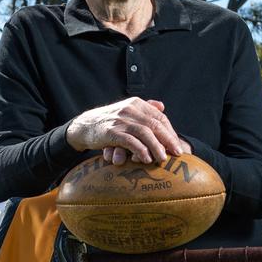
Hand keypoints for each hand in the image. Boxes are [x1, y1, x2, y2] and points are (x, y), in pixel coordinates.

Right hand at [66, 97, 184, 164]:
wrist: (84, 125)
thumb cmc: (109, 121)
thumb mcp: (126, 110)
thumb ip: (144, 108)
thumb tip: (162, 106)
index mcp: (136, 103)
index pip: (159, 117)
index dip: (170, 132)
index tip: (177, 145)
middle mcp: (129, 109)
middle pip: (155, 124)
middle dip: (168, 140)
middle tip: (176, 153)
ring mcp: (120, 120)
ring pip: (144, 133)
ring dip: (156, 147)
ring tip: (162, 158)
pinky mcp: (111, 132)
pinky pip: (130, 141)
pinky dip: (140, 150)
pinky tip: (146, 158)